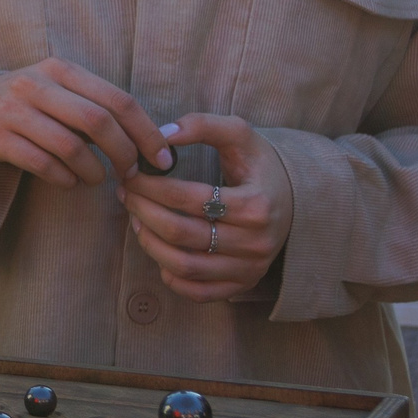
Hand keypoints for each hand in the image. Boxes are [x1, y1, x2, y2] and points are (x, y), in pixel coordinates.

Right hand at [0, 58, 175, 186]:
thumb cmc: (31, 104)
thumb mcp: (60, 91)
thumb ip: (98, 107)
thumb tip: (152, 141)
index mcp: (61, 69)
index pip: (117, 99)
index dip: (146, 131)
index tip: (162, 158)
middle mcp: (36, 84)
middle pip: (97, 121)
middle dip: (123, 153)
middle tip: (131, 173)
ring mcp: (13, 110)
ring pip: (70, 147)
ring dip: (93, 171)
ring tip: (96, 178)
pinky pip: (42, 165)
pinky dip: (64, 179)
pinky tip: (69, 181)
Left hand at [119, 114, 294, 299]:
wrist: (292, 198)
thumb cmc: (258, 165)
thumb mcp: (239, 135)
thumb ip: (202, 126)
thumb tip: (163, 135)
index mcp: (256, 204)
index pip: (188, 199)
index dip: (151, 187)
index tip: (131, 174)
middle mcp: (256, 242)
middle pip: (181, 233)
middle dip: (143, 211)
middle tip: (126, 194)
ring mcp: (250, 268)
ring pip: (184, 265)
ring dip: (149, 243)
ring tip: (135, 218)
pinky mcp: (242, 285)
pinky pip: (197, 291)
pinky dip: (170, 275)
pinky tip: (158, 249)